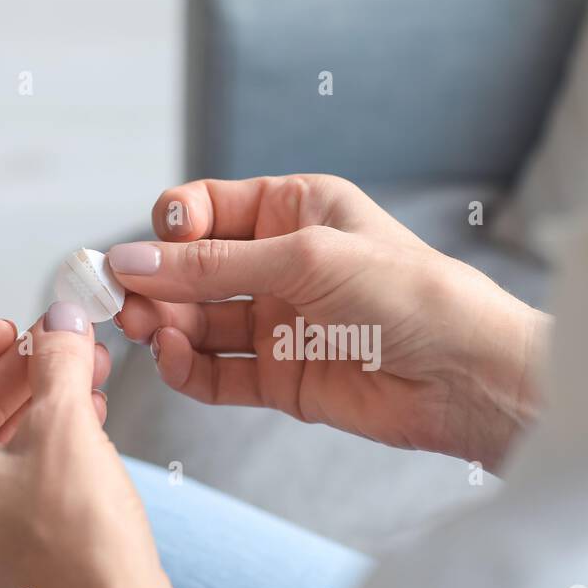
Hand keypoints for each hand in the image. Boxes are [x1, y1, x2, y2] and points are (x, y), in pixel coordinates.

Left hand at [0, 305, 231, 587]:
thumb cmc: (76, 537)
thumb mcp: (66, 426)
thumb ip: (58, 360)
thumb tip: (62, 319)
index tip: (5, 333)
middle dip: (13, 371)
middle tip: (65, 346)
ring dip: (33, 404)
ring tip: (91, 378)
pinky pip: (4, 482)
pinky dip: (39, 445)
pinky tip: (91, 424)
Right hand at [111, 174, 547, 470]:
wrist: (463, 374)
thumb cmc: (406, 293)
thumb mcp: (305, 259)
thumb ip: (214, 266)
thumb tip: (132, 261)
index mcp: (296, 209)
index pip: (208, 209)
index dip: (171, 228)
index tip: (145, 250)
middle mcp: (283, 264)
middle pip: (194, 269)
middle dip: (157, 282)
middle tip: (123, 300)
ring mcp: (282, 323)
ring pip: (200, 322)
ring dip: (166, 324)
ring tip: (146, 328)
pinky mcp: (283, 378)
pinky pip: (219, 372)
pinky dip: (190, 368)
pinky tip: (176, 357)